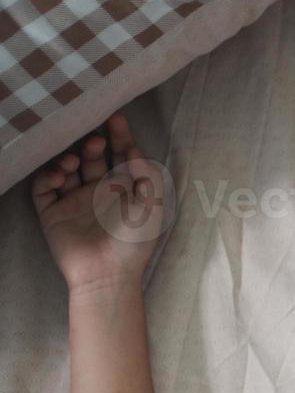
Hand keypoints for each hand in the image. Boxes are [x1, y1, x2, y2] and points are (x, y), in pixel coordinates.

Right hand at [30, 112, 166, 295]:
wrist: (108, 275)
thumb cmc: (134, 244)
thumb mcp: (153, 209)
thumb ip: (149, 177)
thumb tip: (136, 150)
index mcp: (123, 191)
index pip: (119, 156)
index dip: (118, 136)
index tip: (117, 118)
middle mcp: (97, 192)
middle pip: (91, 156)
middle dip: (92, 142)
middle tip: (95, 137)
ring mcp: (73, 200)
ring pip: (65, 166)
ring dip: (69, 156)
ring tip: (77, 159)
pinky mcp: (52, 212)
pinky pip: (43, 186)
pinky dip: (48, 174)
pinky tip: (61, 173)